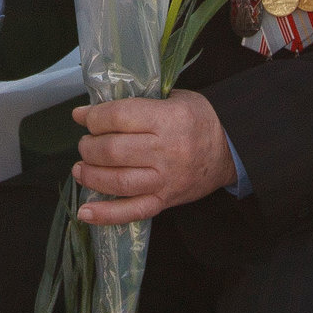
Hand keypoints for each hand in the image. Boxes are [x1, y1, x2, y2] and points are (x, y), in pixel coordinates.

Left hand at [71, 93, 236, 224]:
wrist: (231, 150)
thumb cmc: (200, 119)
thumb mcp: (175, 98)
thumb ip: (139, 103)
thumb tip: (95, 110)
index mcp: (169, 119)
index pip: (119, 117)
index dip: (93, 117)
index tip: (82, 116)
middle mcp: (166, 151)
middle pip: (113, 150)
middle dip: (89, 147)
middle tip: (85, 144)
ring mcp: (165, 179)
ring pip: (117, 181)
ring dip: (90, 175)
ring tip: (81, 168)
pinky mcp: (165, 200)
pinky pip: (132, 211)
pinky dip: (105, 214)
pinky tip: (84, 211)